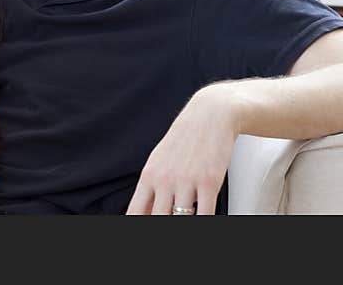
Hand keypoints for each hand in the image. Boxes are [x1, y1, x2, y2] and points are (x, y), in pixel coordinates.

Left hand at [126, 84, 240, 214]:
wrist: (209, 116)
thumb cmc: (184, 140)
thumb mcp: (160, 161)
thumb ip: (153, 188)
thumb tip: (144, 211)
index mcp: (149, 175)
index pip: (136, 211)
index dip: (137, 224)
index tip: (140, 230)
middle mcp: (165, 179)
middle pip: (158, 218)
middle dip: (161, 225)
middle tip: (167, 221)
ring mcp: (187, 181)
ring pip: (181, 218)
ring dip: (183, 222)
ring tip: (186, 217)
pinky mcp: (209, 181)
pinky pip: (205, 214)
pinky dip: (204, 221)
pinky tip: (203, 219)